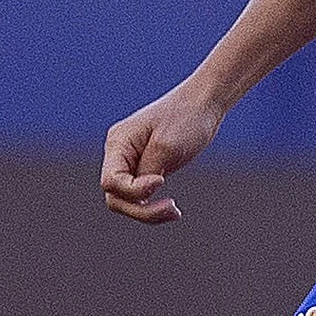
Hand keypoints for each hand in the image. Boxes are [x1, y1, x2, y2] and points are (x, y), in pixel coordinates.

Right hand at [100, 83, 226, 222]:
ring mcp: (132, 161)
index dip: (134, 191)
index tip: (162, 181)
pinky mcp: (147, 168)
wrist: (205, 102)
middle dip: (141, 209)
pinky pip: (142, 195)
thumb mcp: (167, 147)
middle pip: (116, 196)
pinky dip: (154, 205)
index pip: (111, 182)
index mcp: (118, 143)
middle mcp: (120, 153)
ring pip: (128, 200)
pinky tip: (173, 210)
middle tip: (173, 208)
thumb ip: (148, 171)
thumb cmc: (187, 118)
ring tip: (175, 212)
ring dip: (148, 212)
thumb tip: (140, 193)